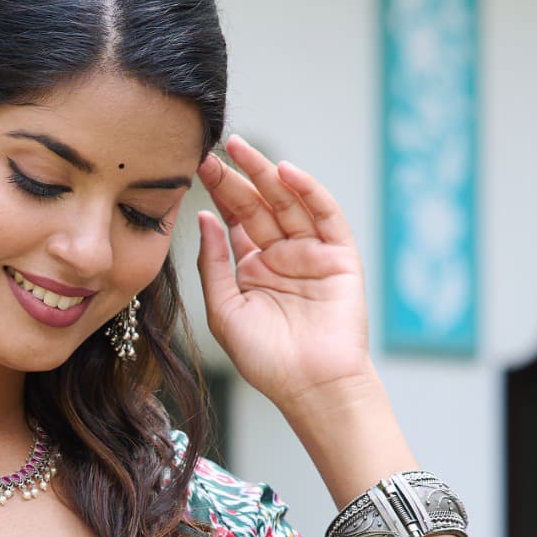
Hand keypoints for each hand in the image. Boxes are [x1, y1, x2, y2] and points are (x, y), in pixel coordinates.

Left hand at [195, 135, 373, 414]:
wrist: (310, 387)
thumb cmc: (266, 359)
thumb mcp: (224, 310)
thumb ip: (213, 264)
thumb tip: (204, 218)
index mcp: (253, 267)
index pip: (235, 219)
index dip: (218, 193)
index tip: (196, 166)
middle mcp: (282, 255)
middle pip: (258, 205)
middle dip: (236, 177)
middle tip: (213, 150)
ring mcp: (312, 253)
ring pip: (288, 203)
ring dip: (267, 174)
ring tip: (241, 150)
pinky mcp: (340, 256)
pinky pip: (324, 216)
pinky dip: (308, 192)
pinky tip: (285, 173)